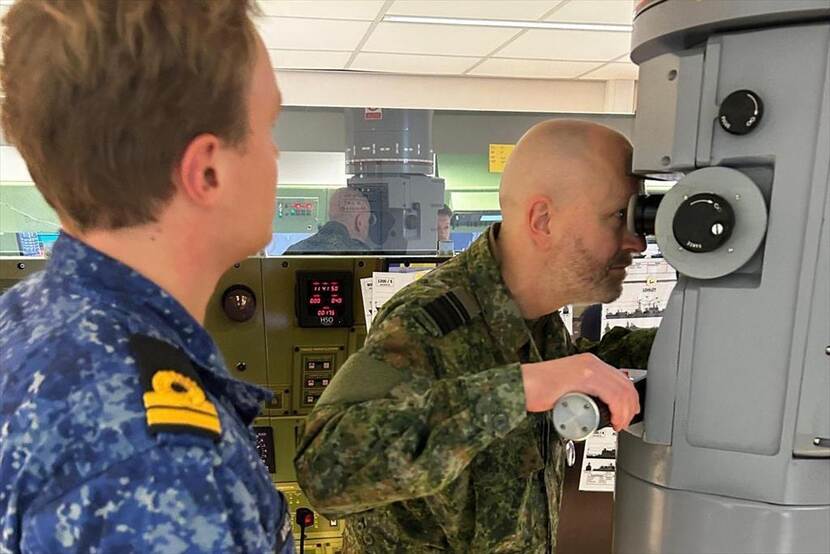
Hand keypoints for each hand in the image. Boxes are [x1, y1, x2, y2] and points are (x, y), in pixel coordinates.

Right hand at [520, 353, 639, 430]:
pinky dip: (618, 410)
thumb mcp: (567, 387)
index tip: (627, 414)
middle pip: (625, 384)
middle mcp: (590, 362)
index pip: (621, 378)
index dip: (630, 398)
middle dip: (630, 407)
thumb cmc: (537, 388)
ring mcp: (587, 368)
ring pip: (621, 390)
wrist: (521, 385)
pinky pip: (611, 394)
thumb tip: (594, 406)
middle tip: (624, 422)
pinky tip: (614, 420)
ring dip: (625, 412)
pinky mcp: (583, 377)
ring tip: (618, 424)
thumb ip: (581, 391)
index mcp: (588, 362)